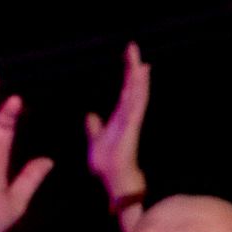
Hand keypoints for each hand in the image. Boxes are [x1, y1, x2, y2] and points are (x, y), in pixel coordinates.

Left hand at [85, 42, 150, 202]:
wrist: (114, 184)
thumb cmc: (107, 167)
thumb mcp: (95, 141)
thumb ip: (94, 128)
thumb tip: (91, 116)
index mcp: (120, 118)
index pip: (125, 91)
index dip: (127, 74)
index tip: (129, 56)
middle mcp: (127, 118)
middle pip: (132, 88)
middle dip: (132, 68)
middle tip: (132, 47)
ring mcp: (131, 123)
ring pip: (136, 94)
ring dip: (138, 77)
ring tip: (140, 59)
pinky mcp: (131, 128)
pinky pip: (135, 106)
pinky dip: (138, 91)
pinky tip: (140, 79)